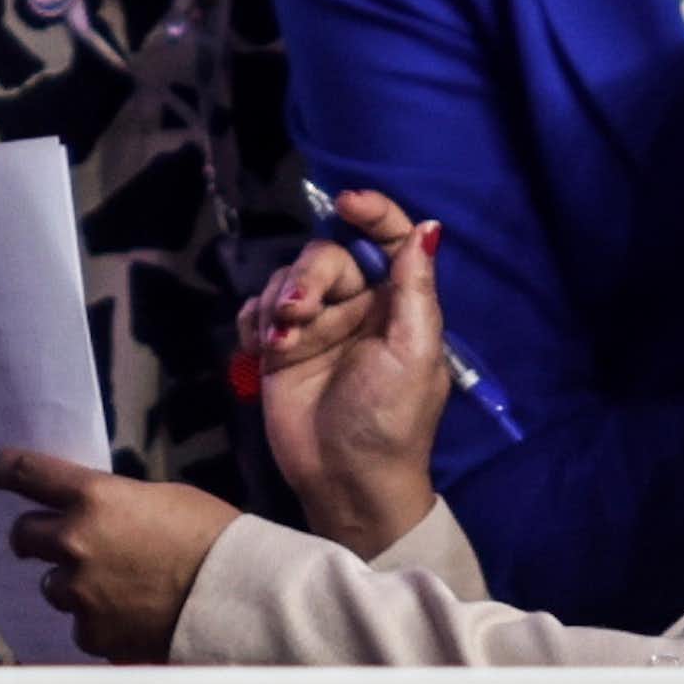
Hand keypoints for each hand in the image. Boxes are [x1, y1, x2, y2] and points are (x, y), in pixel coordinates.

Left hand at [0, 450, 238, 661]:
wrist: (235, 595)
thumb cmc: (210, 535)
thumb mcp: (160, 498)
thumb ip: (114, 504)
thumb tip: (97, 513)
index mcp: (93, 497)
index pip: (28, 474)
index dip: (7, 469)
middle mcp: (75, 542)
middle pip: (23, 535)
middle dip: (32, 537)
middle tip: (43, 540)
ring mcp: (80, 592)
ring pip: (51, 586)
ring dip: (71, 583)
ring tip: (111, 587)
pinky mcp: (93, 633)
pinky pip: (80, 625)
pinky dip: (97, 620)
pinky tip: (129, 616)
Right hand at [239, 189, 448, 559]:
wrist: (344, 481)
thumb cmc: (389, 420)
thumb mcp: (412, 352)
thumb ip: (414, 288)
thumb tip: (429, 227)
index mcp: (397, 304)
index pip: (389, 238)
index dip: (372, 212)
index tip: (345, 202)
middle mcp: (357, 307)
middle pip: (325, 257)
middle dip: (306, 277)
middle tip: (296, 314)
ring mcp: (315, 327)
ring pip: (287, 279)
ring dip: (277, 301)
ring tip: (278, 341)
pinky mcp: (278, 348)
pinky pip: (258, 308)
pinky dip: (255, 318)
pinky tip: (261, 346)